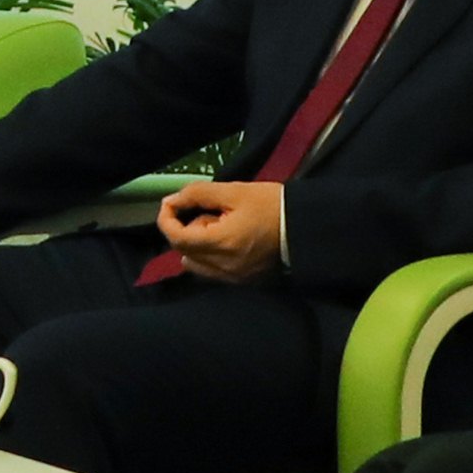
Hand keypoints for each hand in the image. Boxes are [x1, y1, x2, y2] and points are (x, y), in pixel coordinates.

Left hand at [151, 178, 287, 281]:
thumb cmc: (272, 205)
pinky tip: (227, 241)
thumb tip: (172, 200)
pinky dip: (210, 256)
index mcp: (221, 244)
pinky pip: (213, 272)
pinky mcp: (243, 281)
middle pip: (185, 251)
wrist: (306, 227)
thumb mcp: (234, 191)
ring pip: (197, 264)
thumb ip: (198, 194)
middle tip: (212, 211)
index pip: (177, 238)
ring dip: (197, 244)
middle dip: (188, 229)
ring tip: (221, 226)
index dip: (166, 219)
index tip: (170, 204)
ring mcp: (233, 278)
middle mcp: (224, 267)